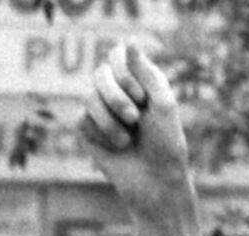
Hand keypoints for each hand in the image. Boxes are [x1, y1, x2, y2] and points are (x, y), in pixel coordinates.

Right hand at [81, 42, 189, 211]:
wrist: (154, 182)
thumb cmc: (166, 144)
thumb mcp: (162, 103)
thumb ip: (146, 72)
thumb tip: (129, 41)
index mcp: (140, 81)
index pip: (117, 57)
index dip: (123, 73)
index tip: (141, 98)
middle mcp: (118, 93)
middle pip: (99, 74)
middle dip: (115, 97)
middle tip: (134, 119)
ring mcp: (101, 112)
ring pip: (88, 99)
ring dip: (109, 120)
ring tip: (127, 140)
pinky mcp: (88, 132)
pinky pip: (82, 121)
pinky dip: (101, 135)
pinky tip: (116, 149)